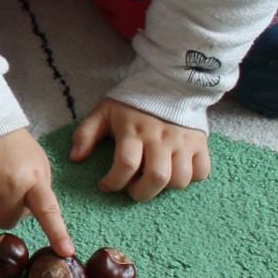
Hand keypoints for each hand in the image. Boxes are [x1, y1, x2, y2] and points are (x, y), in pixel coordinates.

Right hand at [0, 128, 73, 256]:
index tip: (66, 252)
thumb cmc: (12, 146)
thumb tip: (31, 216)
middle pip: (5, 222)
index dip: (57, 233)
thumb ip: (38, 190)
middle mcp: (10, 183)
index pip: (48, 210)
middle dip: (0, 210)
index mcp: (34, 179)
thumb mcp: (36, 163)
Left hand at [72, 98, 210, 201]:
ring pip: (181, 179)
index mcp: (134, 131)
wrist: (166, 84)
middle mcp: (160, 138)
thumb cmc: (130, 104)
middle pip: (157, 177)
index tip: (104, 186)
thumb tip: (75, 158)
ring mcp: (183, 142)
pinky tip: (174, 173)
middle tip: (131, 189)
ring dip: (165, 188)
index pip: (126, 165)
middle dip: (141, 193)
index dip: (113, 182)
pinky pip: (202, 171)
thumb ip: (85, 134)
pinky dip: (190, 179)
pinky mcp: (200, 144)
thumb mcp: (102, 112)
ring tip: (151, 180)